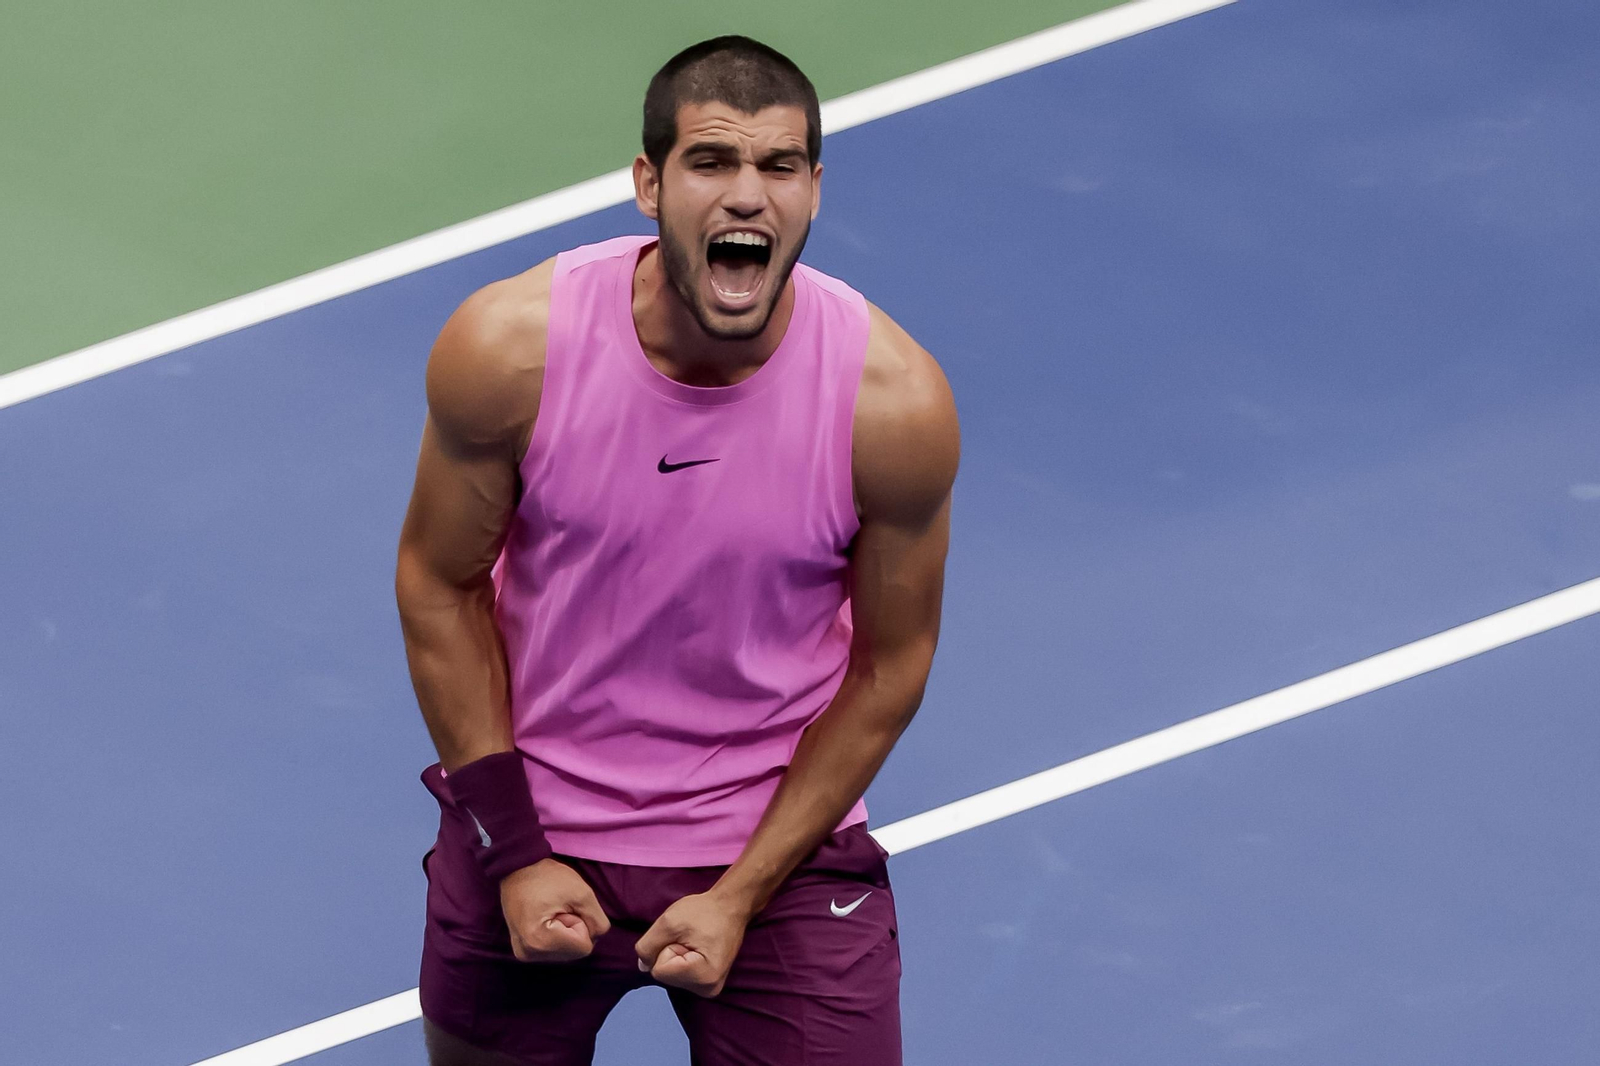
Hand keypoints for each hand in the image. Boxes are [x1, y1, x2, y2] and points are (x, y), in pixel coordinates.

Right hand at [499, 858, 610, 961]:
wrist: (516, 868)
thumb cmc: (547, 877)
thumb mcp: (582, 893)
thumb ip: (598, 922)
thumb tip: (596, 939)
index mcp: (540, 942)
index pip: (584, 947)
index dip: (581, 923)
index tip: (564, 906)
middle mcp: (528, 954)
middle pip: (574, 952)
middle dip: (573, 929)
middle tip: (557, 907)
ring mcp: (524, 954)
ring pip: (566, 952)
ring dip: (565, 932)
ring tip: (550, 911)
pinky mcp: (524, 951)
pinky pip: (555, 950)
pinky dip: (557, 935)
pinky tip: (545, 918)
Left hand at [635, 889, 752, 997]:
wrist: (731, 907)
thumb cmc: (704, 911)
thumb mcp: (668, 922)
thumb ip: (647, 946)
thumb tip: (642, 967)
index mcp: (703, 976)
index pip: (658, 971)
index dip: (666, 948)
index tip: (686, 935)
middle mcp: (708, 989)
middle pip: (665, 976)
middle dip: (671, 953)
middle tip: (691, 937)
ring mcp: (710, 989)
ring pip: (671, 976)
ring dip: (677, 956)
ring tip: (696, 941)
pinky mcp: (708, 985)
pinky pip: (680, 976)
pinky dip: (682, 961)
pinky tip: (698, 948)